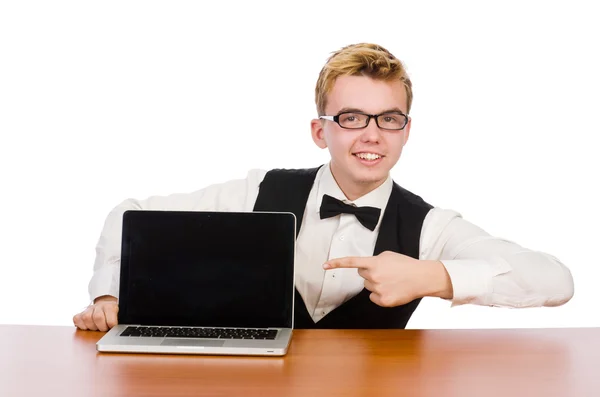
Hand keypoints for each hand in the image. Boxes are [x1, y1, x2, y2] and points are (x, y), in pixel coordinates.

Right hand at [73, 295, 118, 331]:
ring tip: (96, 328)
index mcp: (111, 306)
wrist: (107, 305)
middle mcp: (99, 306)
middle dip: (101, 327)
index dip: (111, 325)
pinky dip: (81, 325)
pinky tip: (87, 326)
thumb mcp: (120, 315)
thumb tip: (120, 328)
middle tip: (104, 328)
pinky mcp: (81, 313)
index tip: (112, 328)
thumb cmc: (114, 313)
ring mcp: (89, 309)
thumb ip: (121, 320)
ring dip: (91, 327)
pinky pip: (77, 319)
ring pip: (86, 318)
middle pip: (97, 317)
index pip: (110, 318)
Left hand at [323, 251, 452, 306]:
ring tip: (392, 281)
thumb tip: (366, 267)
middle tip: (386, 273)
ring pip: (368, 287)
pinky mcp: (383, 301)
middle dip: (370, 274)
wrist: (422, 277)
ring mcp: (378, 289)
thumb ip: (374, 260)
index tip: (324, 265)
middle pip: (362, 276)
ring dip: (376, 284)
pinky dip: (380, 296)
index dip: (336, 263)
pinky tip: (392, 290)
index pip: (351, 262)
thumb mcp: (388, 255)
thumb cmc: (406, 265)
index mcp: (374, 262)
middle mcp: (373, 276)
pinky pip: (373, 298)